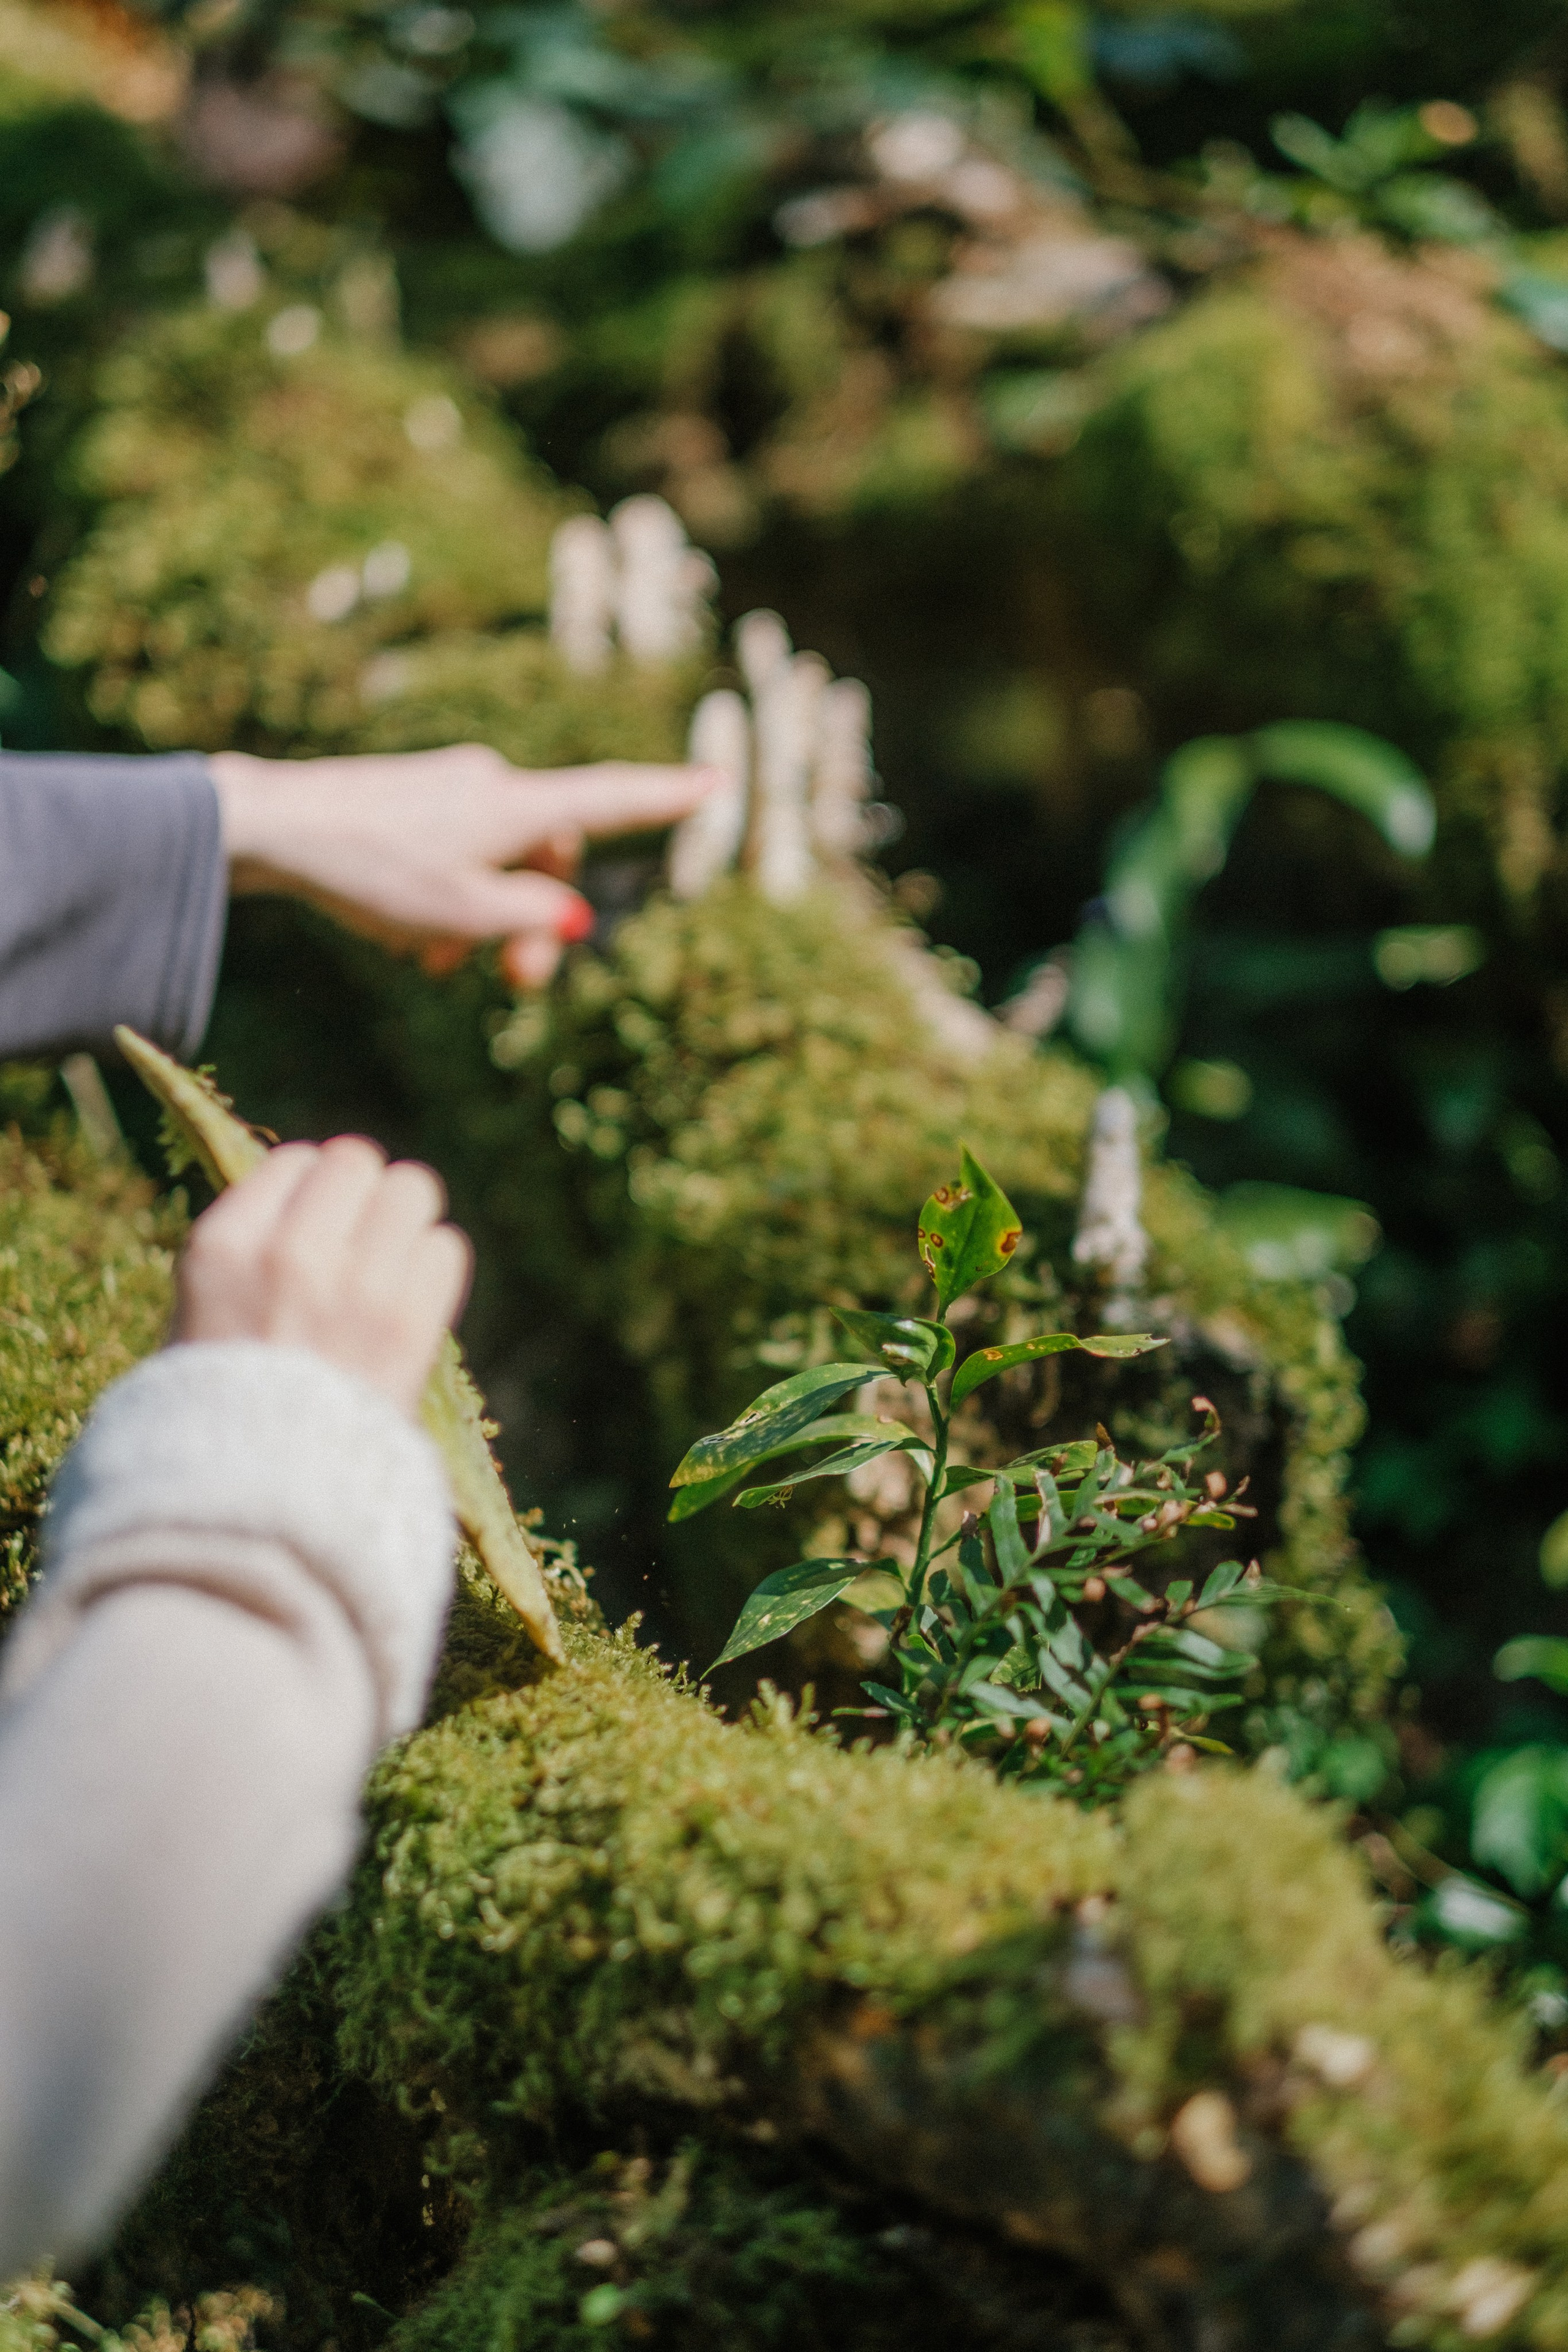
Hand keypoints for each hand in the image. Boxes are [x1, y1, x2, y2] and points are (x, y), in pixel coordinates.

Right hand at [170, 1137, 471, 1418]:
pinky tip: (412, 1305)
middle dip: (365, 1196)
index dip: (312, 1191)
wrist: (256, 1511)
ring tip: (391, 1270)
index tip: (315, 1228)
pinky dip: (433, 1269)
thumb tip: (313, 1197)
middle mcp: (288, 1251)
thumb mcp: (196, 1325)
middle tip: (362, 1244)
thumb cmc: (218, 1425)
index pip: (295, 1161)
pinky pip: (446, 1249)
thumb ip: (252, 1257)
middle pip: (359, 1161)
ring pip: (413, 1190)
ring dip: (406, 1223)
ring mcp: (355, 1284)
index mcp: (220, 1248)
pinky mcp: (411, 1322)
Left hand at [209, 743, 716, 988]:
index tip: (716, 783)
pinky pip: (453, 852)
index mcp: (515, 806)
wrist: (270, 826)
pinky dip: (446, 897)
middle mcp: (490, 784)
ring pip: (494, 861)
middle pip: (547, 855)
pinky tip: (405, 938)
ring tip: (432, 963)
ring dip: (480, 919)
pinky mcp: (407, 798)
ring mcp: (446, 788)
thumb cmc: (371, 870)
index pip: (610, 801)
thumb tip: (573, 913)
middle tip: (512, 981)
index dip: (666, 799)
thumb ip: (530, 918)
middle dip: (536, 919)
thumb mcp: (463, 914)